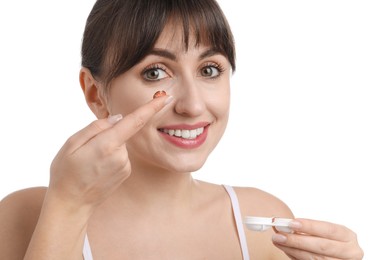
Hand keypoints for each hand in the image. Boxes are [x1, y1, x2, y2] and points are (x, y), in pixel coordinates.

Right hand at [47, 95, 172, 211]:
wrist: (71, 204)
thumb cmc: (66, 172)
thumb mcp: (72, 144)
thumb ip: (97, 127)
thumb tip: (118, 118)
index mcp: (107, 145)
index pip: (134, 121)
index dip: (151, 108)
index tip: (166, 98)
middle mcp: (121, 155)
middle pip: (120, 132)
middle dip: (106, 135)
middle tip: (86, 151)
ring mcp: (125, 166)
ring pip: (119, 144)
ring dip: (107, 147)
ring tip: (89, 163)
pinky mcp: (126, 172)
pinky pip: (120, 155)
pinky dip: (110, 157)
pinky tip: (97, 169)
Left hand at [272, 218, 363, 259]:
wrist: (334, 256)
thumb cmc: (325, 241)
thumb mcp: (320, 232)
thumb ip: (303, 228)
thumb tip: (280, 224)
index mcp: (348, 237)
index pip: (329, 229)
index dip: (310, 226)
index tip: (291, 223)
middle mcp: (350, 252)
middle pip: (322, 247)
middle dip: (298, 240)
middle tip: (279, 235)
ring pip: (315, 259)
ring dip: (293, 250)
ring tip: (279, 242)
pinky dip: (296, 257)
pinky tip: (288, 250)